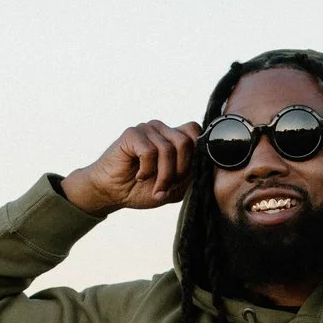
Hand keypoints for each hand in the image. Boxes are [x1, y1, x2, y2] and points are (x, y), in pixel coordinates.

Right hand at [61, 120, 201, 213]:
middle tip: (168, 186)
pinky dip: (147, 170)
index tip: (184, 177)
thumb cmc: (143, 189)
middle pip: (186, 142)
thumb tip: (208, 166)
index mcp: (175, 138)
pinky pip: (150, 151)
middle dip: (180, 170)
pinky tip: (140, 176)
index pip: (196, 132)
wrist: (113, 192)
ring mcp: (147, 129)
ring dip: (163, 175)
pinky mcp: (132, 134)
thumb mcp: (175, 187)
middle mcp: (163, 130)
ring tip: (153, 185)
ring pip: (169, 149)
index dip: (195, 154)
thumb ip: (192, 175)